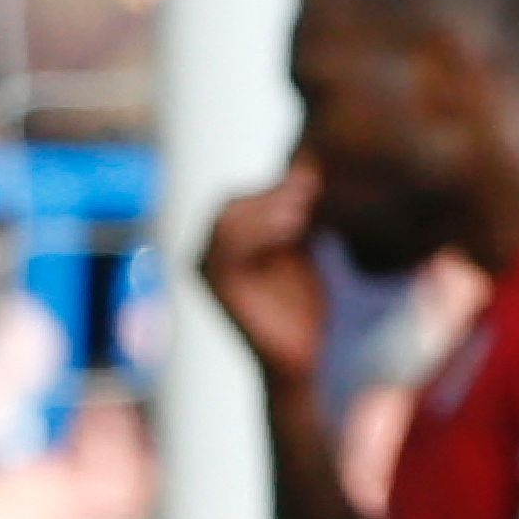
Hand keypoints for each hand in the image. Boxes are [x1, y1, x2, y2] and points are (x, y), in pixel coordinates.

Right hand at [198, 161, 333, 385]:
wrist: (302, 357)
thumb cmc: (304, 303)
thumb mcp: (303, 248)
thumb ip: (299, 209)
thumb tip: (311, 160)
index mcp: (222, 242)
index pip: (239, 196)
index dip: (276, 185)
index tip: (315, 180)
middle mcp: (204, 253)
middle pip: (230, 203)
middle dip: (272, 193)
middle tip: (312, 191)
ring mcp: (204, 270)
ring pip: (227, 219)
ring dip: (268, 207)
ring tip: (305, 211)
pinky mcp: (216, 287)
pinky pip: (229, 247)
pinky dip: (261, 229)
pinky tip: (293, 229)